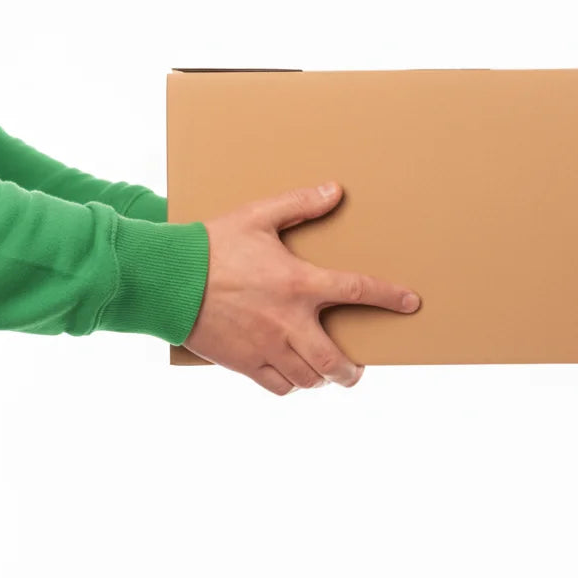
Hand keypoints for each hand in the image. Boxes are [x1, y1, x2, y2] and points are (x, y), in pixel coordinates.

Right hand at [184, 182, 420, 394]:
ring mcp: (267, 346)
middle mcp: (288, 322)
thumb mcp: (257, 216)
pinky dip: (290, 385)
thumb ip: (299, 205)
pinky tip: (291, 377)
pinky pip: (277, 386)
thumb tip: (334, 190)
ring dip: (322, 378)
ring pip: (309, 378)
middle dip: (352, 371)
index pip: (357, 290)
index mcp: (299, 284)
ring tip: (324, 373)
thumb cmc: (211, 245)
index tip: (410, 303)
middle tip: (356, 369)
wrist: (166, 279)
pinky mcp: (244, 363)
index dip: (389, 297)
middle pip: (335, 360)